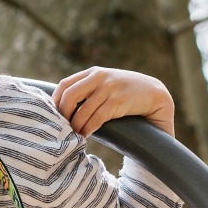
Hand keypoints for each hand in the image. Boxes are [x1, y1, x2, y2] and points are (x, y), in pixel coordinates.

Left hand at [52, 66, 175, 136]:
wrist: (155, 94)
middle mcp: (99, 77)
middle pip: (69, 96)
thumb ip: (88, 90)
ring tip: (73, 135)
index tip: (53, 115)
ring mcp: (109, 88)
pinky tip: (85, 135)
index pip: (65, 85)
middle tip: (61, 127)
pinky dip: (88, 129)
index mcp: (93, 73)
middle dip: (62, 114)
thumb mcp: (105, 85)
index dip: (56, 101)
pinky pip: (96, 118)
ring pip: (82, 110)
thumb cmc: (126, 93)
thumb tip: (63, 107)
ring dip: (75, 126)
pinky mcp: (118, 101)